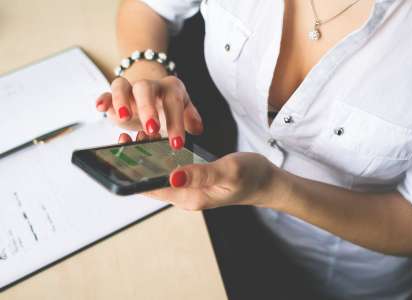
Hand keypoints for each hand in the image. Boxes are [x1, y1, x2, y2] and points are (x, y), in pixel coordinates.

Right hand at [96, 72, 202, 149]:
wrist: (152, 95)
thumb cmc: (168, 106)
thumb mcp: (183, 111)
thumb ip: (190, 119)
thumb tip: (197, 129)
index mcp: (171, 89)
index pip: (174, 103)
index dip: (176, 123)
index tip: (177, 144)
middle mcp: (150, 86)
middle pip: (146, 90)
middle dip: (148, 109)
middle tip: (151, 129)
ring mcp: (130, 90)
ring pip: (122, 86)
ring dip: (122, 101)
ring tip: (124, 117)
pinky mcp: (114, 96)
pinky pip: (106, 93)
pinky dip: (103, 99)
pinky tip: (100, 107)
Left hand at [118, 131, 276, 209]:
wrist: (266, 181)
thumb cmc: (251, 176)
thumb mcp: (228, 171)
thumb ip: (201, 174)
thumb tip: (172, 176)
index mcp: (192, 197)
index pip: (155, 188)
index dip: (135, 173)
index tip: (123, 155)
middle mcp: (187, 196)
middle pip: (153, 182)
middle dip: (137, 162)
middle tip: (129, 137)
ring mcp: (190, 189)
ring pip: (161, 175)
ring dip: (148, 158)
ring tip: (140, 135)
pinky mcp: (194, 181)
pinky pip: (172, 170)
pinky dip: (162, 157)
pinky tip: (157, 142)